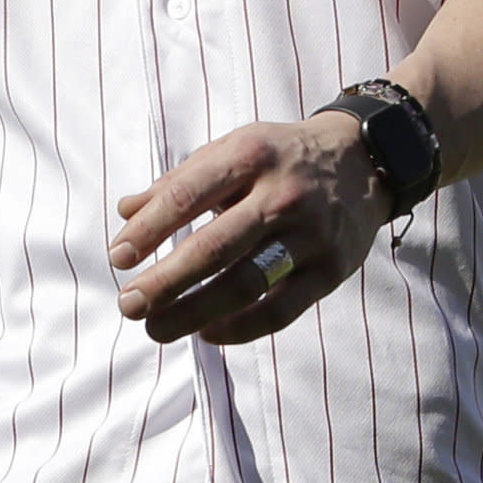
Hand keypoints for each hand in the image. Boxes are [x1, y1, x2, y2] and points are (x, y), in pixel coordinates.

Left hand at [111, 113, 389, 345]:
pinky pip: (280, 310)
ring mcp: (310, 235)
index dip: (148, 232)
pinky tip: (206, 333)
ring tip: (157, 328)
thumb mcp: (233, 149)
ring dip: (194, 312)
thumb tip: (125, 213)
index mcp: (249, 155)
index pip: (187, 197)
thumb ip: (180, 182)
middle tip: (129, 305)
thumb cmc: (280, 158)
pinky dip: (239, 328)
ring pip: (245, 284)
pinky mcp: (330, 270)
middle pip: (214, 248)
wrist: (364, 160)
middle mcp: (282, 194)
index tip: (118, 259)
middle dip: (165, 282)